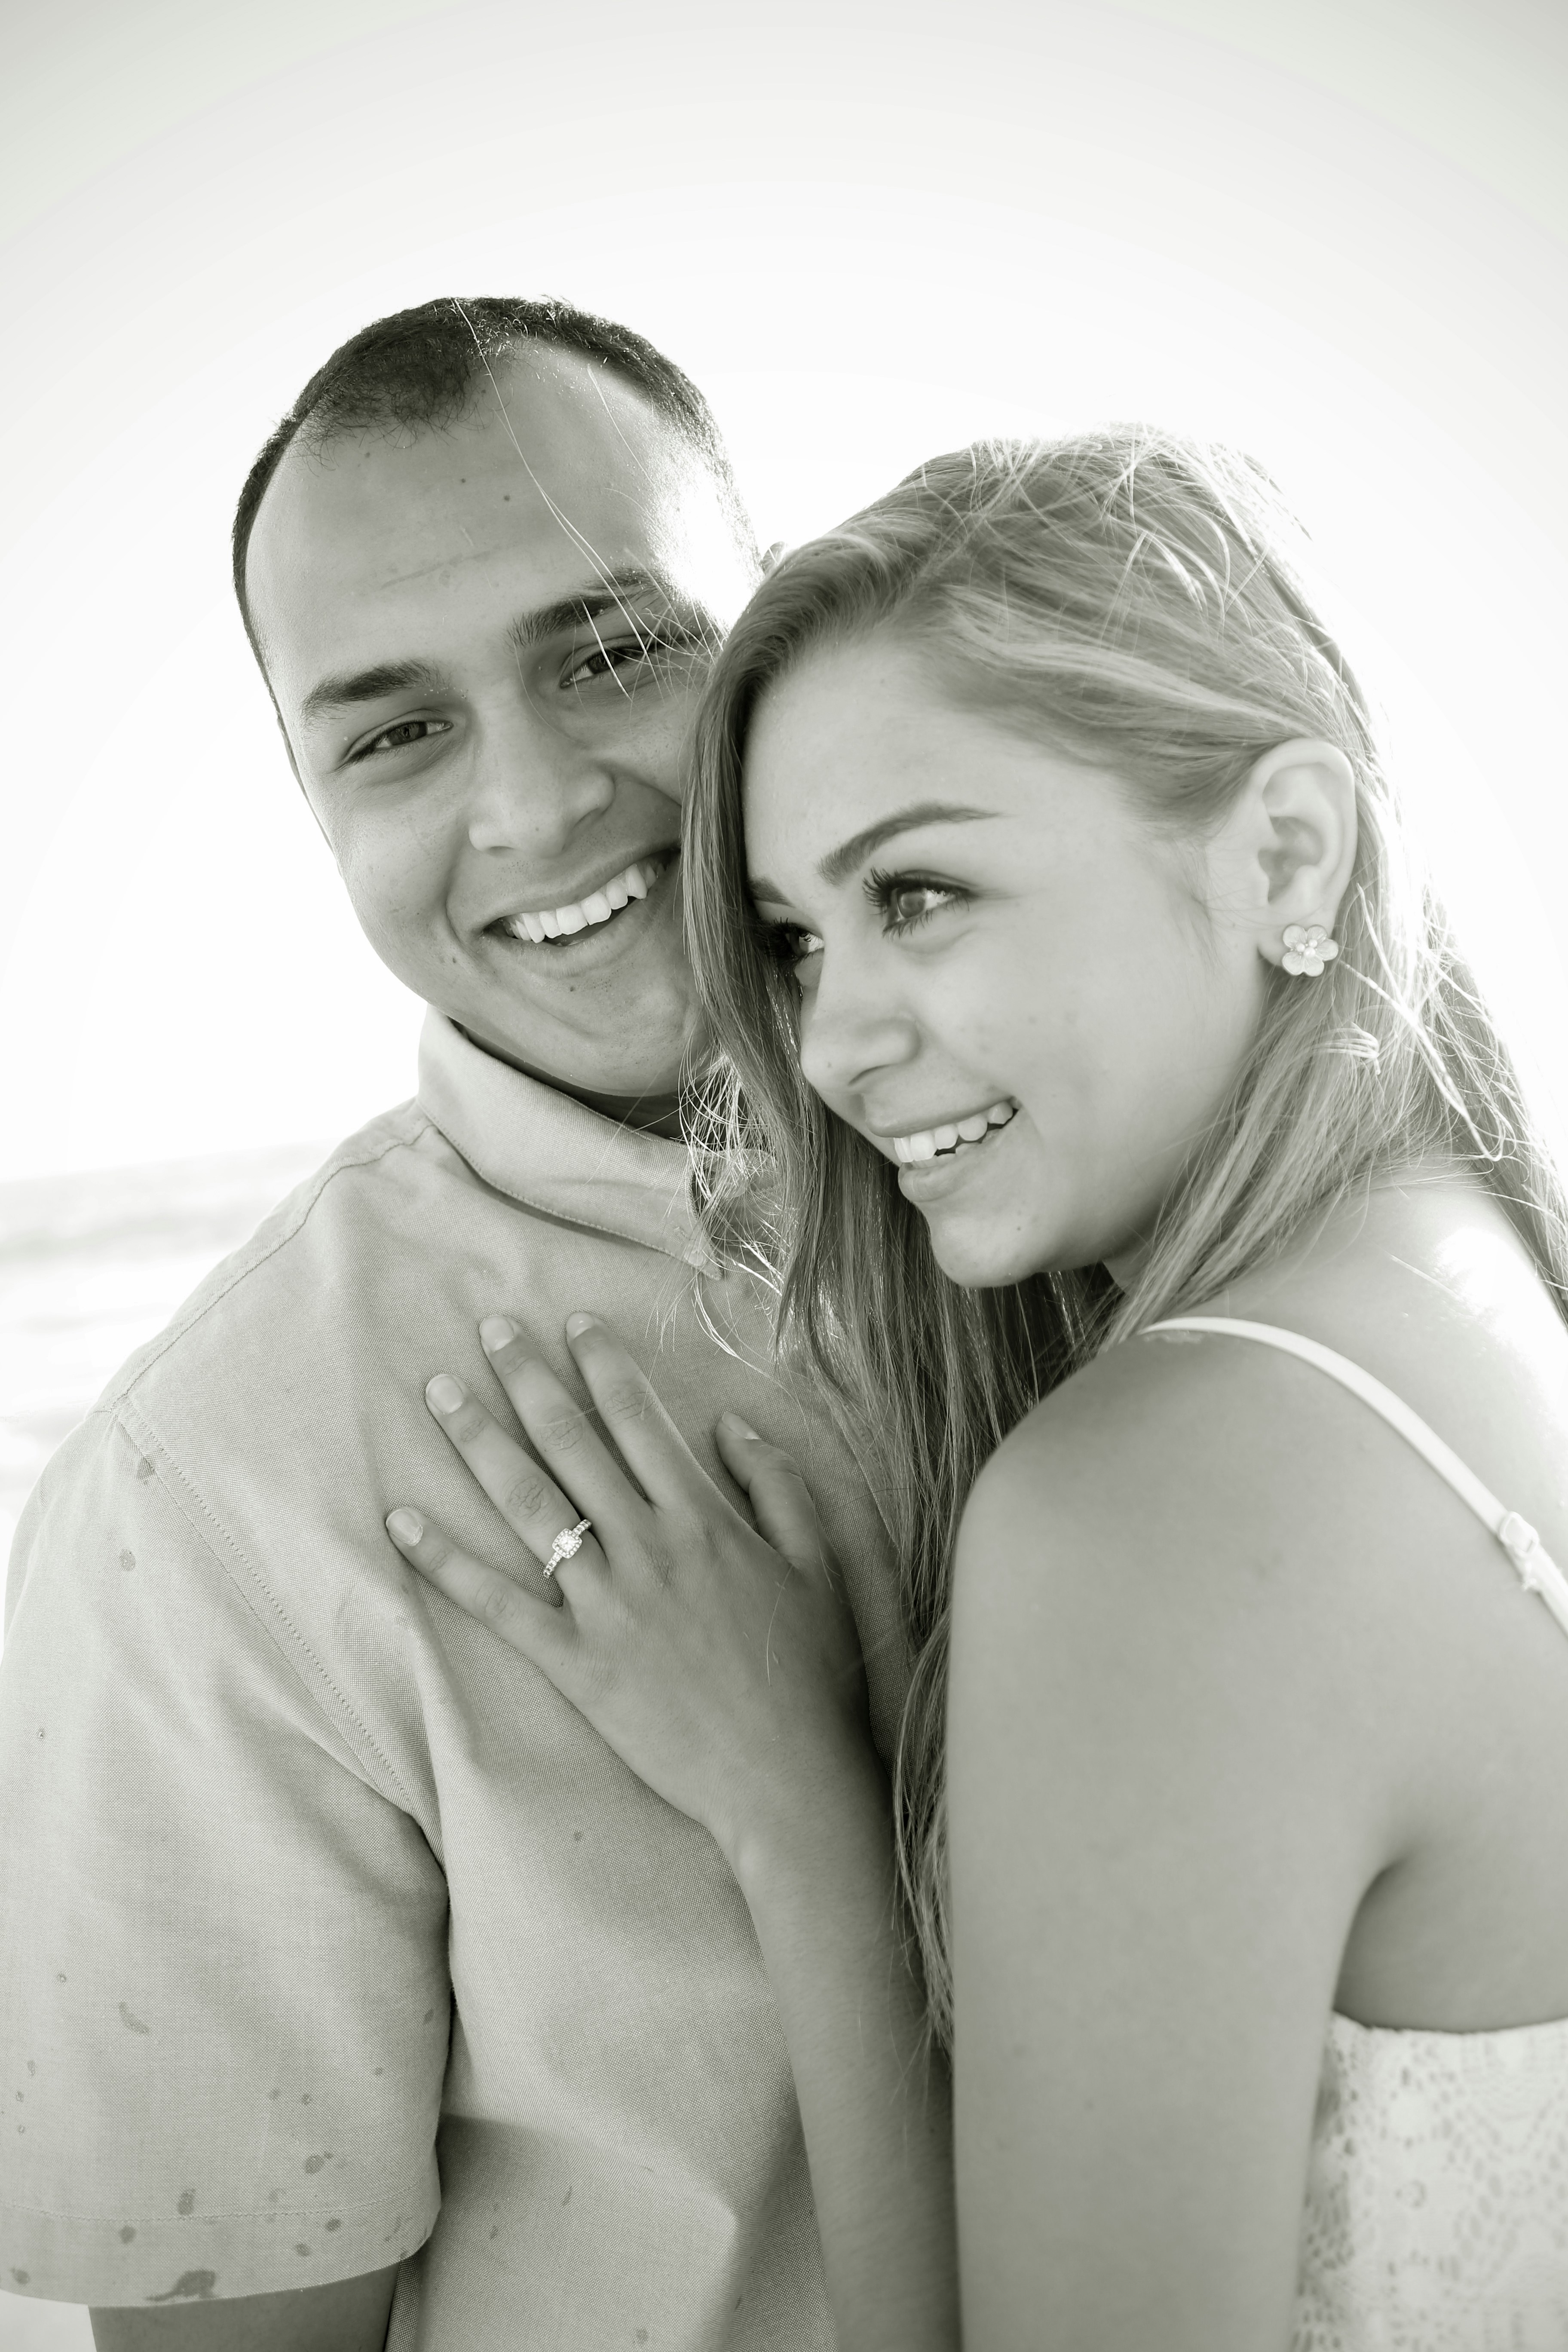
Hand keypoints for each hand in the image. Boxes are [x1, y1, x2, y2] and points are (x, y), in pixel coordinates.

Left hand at [385, 1313, 878, 1874]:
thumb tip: (730, 1425)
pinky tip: (400, 1522)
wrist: (787, 1776)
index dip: (603, 1366)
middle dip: (528, 1379)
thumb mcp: (820, 1564)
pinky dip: (445, 1562)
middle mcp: (648, 1549)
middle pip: (573, 1444)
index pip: (640, 1421)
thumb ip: (779, 1486)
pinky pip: (497, 1604)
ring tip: (440, 1393)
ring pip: (528, 1505)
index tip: (572, 1324)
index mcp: (704, 1520)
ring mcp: (606, 1606)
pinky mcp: (575, 1664)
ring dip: (479, 1442)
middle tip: (489, 1330)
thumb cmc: (811, 1672)